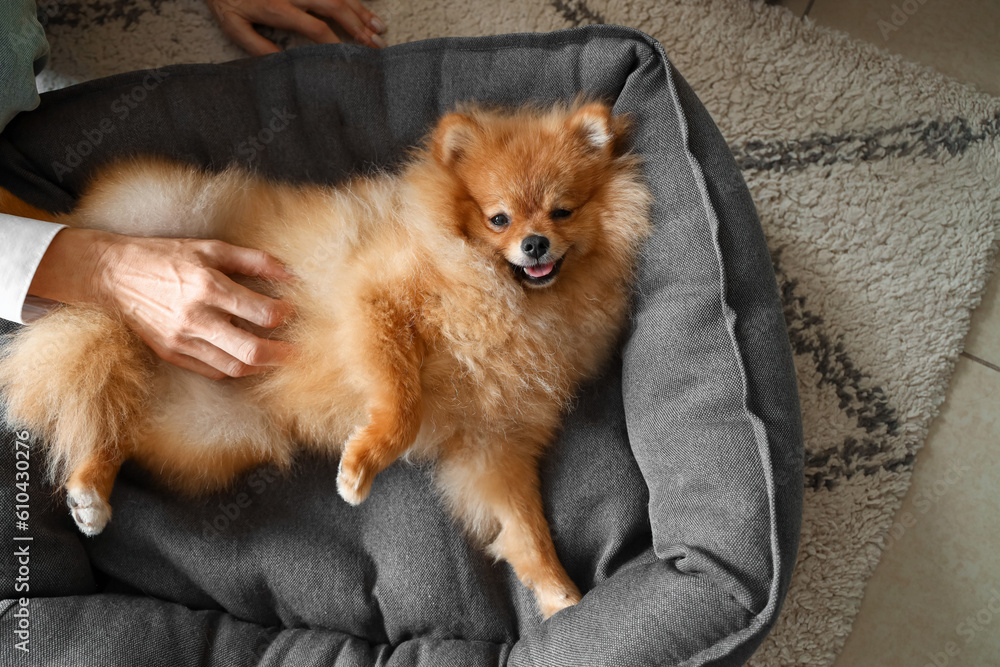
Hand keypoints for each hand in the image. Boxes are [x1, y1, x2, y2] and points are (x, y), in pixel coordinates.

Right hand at [29, 228, 297, 379]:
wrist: (111, 275)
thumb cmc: (163, 257)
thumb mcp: (209, 248)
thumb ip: (253, 261)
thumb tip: (289, 273)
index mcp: (208, 287)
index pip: (262, 313)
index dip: (284, 315)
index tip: (291, 310)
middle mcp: (196, 318)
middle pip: (251, 350)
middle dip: (281, 354)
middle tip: (297, 351)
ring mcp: (182, 340)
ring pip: (234, 367)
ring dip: (262, 366)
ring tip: (276, 358)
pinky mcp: (172, 353)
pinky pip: (213, 370)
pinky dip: (235, 368)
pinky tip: (247, 359)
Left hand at [205, 0, 386, 54]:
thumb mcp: (234, 26)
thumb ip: (258, 46)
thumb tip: (284, 64)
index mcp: (277, 8)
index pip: (315, 28)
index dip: (334, 43)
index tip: (348, 58)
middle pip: (334, 7)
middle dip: (358, 27)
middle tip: (375, 45)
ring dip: (360, 10)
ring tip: (379, 28)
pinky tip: (363, 8)